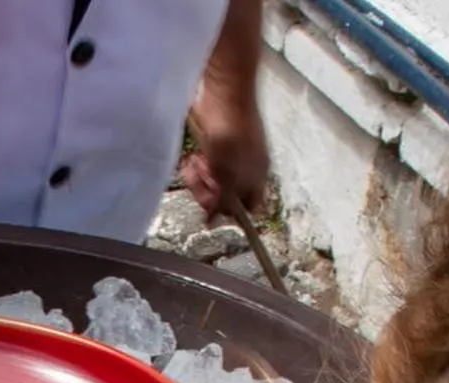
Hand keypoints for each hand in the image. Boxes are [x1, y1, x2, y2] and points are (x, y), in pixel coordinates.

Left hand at [183, 81, 270, 221]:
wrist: (225, 93)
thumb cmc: (232, 134)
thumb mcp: (228, 174)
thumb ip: (222, 200)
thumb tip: (213, 223)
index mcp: (256, 178)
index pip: (246, 208)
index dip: (227, 211)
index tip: (210, 207)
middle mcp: (246, 169)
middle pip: (225, 195)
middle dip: (209, 192)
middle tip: (199, 179)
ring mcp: (231, 155)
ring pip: (212, 180)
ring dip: (199, 179)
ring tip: (194, 165)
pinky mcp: (216, 142)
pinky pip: (204, 164)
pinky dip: (196, 165)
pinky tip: (191, 157)